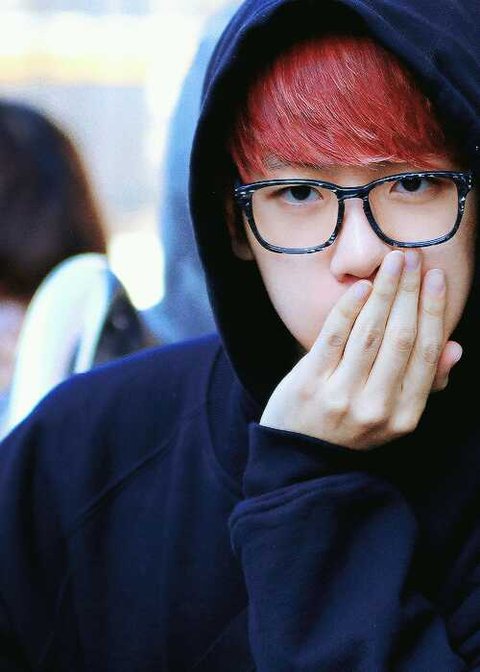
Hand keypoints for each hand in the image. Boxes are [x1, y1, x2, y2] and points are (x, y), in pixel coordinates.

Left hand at [260, 250, 462, 449]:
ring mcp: (341, 395)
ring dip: (385, 292)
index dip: (434, 311)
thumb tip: (454, 347)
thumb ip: (424, 384)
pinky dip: (350, 308)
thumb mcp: (393, 417)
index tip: (437, 278)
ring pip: (370, 333)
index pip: (425, 353)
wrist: (297, 454)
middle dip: (411, 292)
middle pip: (400, 337)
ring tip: (394, 261)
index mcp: (404, 416)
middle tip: (414, 257)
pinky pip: (333, 336)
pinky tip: (363, 285)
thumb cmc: (350, 427)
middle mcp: (376, 407)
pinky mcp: (309, 383)